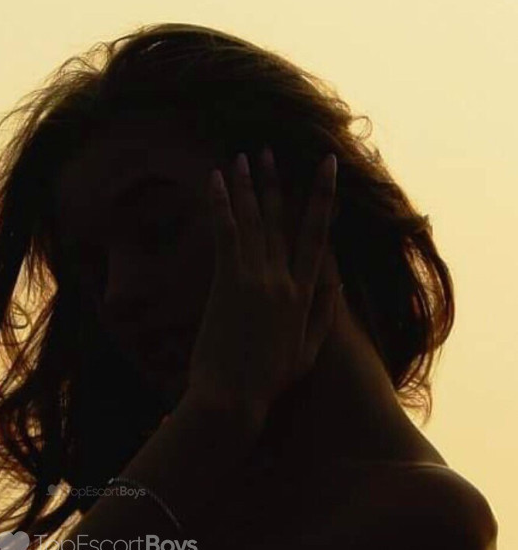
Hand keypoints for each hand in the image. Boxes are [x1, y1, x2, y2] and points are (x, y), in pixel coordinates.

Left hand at [188, 147, 341, 414]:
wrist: (234, 399)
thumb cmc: (266, 384)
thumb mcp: (306, 354)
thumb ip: (322, 317)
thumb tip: (334, 285)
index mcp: (304, 296)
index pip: (318, 236)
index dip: (322, 199)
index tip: (326, 168)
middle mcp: (283, 281)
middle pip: (281, 220)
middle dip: (277, 182)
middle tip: (271, 150)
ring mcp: (256, 280)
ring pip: (254, 220)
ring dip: (249, 185)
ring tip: (244, 156)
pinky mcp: (228, 284)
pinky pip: (226, 233)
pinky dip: (221, 204)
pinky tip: (216, 180)